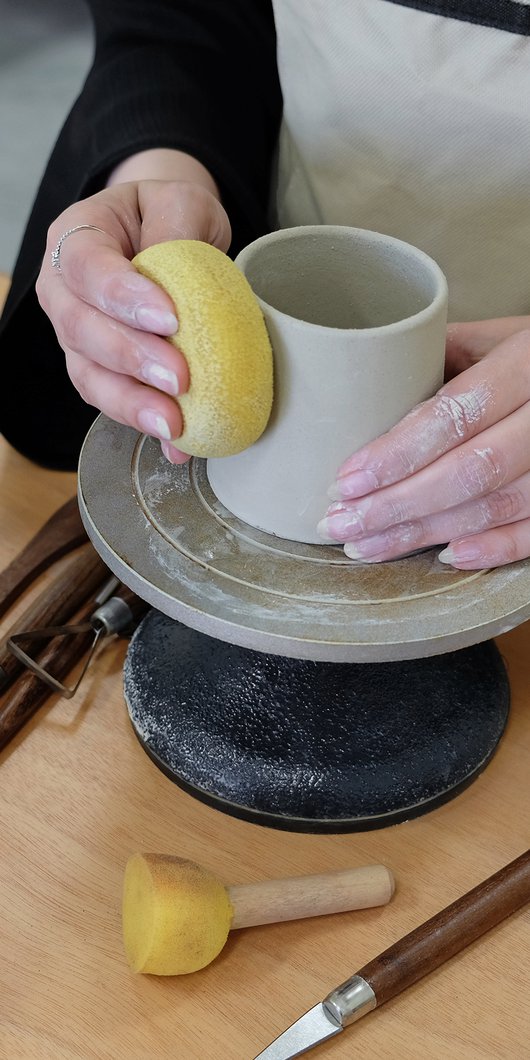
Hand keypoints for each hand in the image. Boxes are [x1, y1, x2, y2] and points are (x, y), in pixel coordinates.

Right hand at [36, 170, 230, 463]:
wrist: (167, 237)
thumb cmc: (169, 217)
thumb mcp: (180, 201)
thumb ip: (177, 230)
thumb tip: (179, 282)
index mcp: (76, 235)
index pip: (87, 266)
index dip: (121, 295)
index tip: (170, 319)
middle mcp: (62, 290)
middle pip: (80, 328)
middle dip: (130, 357)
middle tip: (179, 378)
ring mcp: (76, 336)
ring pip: (89, 375)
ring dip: (131, 403)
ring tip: (174, 422)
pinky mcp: (98, 371)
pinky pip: (111, 401)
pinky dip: (144, 423)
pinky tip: (177, 443)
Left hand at [317, 317, 529, 568]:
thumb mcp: (501, 335)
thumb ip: (444, 354)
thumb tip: (369, 382)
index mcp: (529, 362)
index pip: (455, 416)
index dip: (396, 454)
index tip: (345, 481)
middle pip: (470, 470)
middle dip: (397, 505)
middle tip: (341, 524)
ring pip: (496, 506)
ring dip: (425, 533)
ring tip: (367, 545)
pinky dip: (493, 548)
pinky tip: (444, 556)